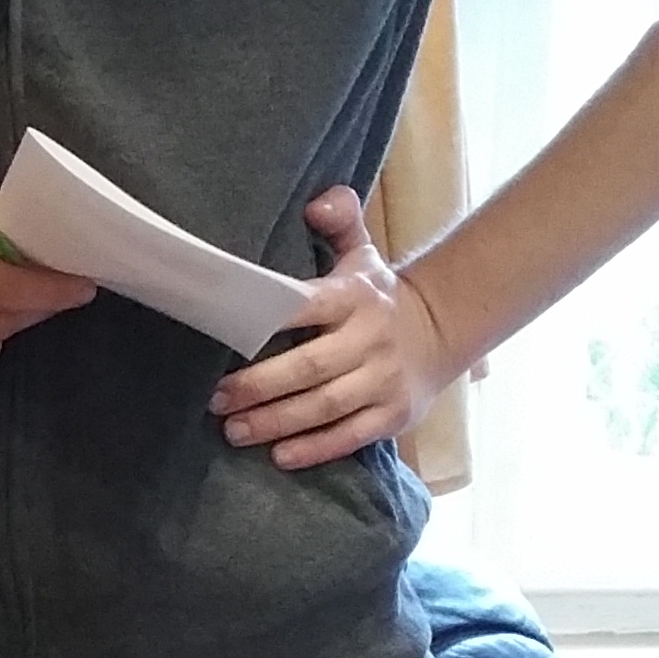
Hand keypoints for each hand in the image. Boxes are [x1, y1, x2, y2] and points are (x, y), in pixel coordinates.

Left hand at [210, 187, 459, 467]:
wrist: (442, 330)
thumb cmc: (378, 294)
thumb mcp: (363, 252)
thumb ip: (340, 220)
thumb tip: (316, 201)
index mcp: (354, 298)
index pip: (306, 308)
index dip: (267, 323)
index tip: (227, 336)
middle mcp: (370, 339)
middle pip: (309, 367)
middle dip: (259, 386)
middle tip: (216, 400)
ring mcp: (384, 381)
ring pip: (325, 406)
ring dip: (277, 422)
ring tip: (235, 431)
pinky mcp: (393, 415)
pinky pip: (350, 435)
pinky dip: (315, 448)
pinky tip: (280, 456)